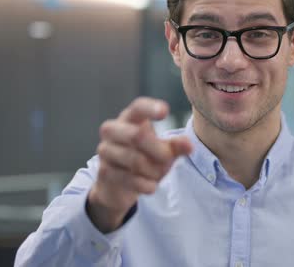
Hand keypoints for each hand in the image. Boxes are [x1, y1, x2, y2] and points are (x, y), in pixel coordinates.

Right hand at [87, 97, 192, 232]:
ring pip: (135, 159)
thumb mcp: (163, 150)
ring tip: (160, 174)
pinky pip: (128, 179)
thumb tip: (189, 145)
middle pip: (137, 135)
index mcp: (129, 118)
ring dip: (154, 170)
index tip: (165, 112)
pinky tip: (152, 186)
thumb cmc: (145, 157)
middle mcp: (113, 130)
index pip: (138, 107)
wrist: (119, 183)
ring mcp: (106, 150)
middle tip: (169, 159)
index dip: (150, 108)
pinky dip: (145, 184)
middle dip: (159, 151)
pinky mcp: (104, 171)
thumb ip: (176, 146)